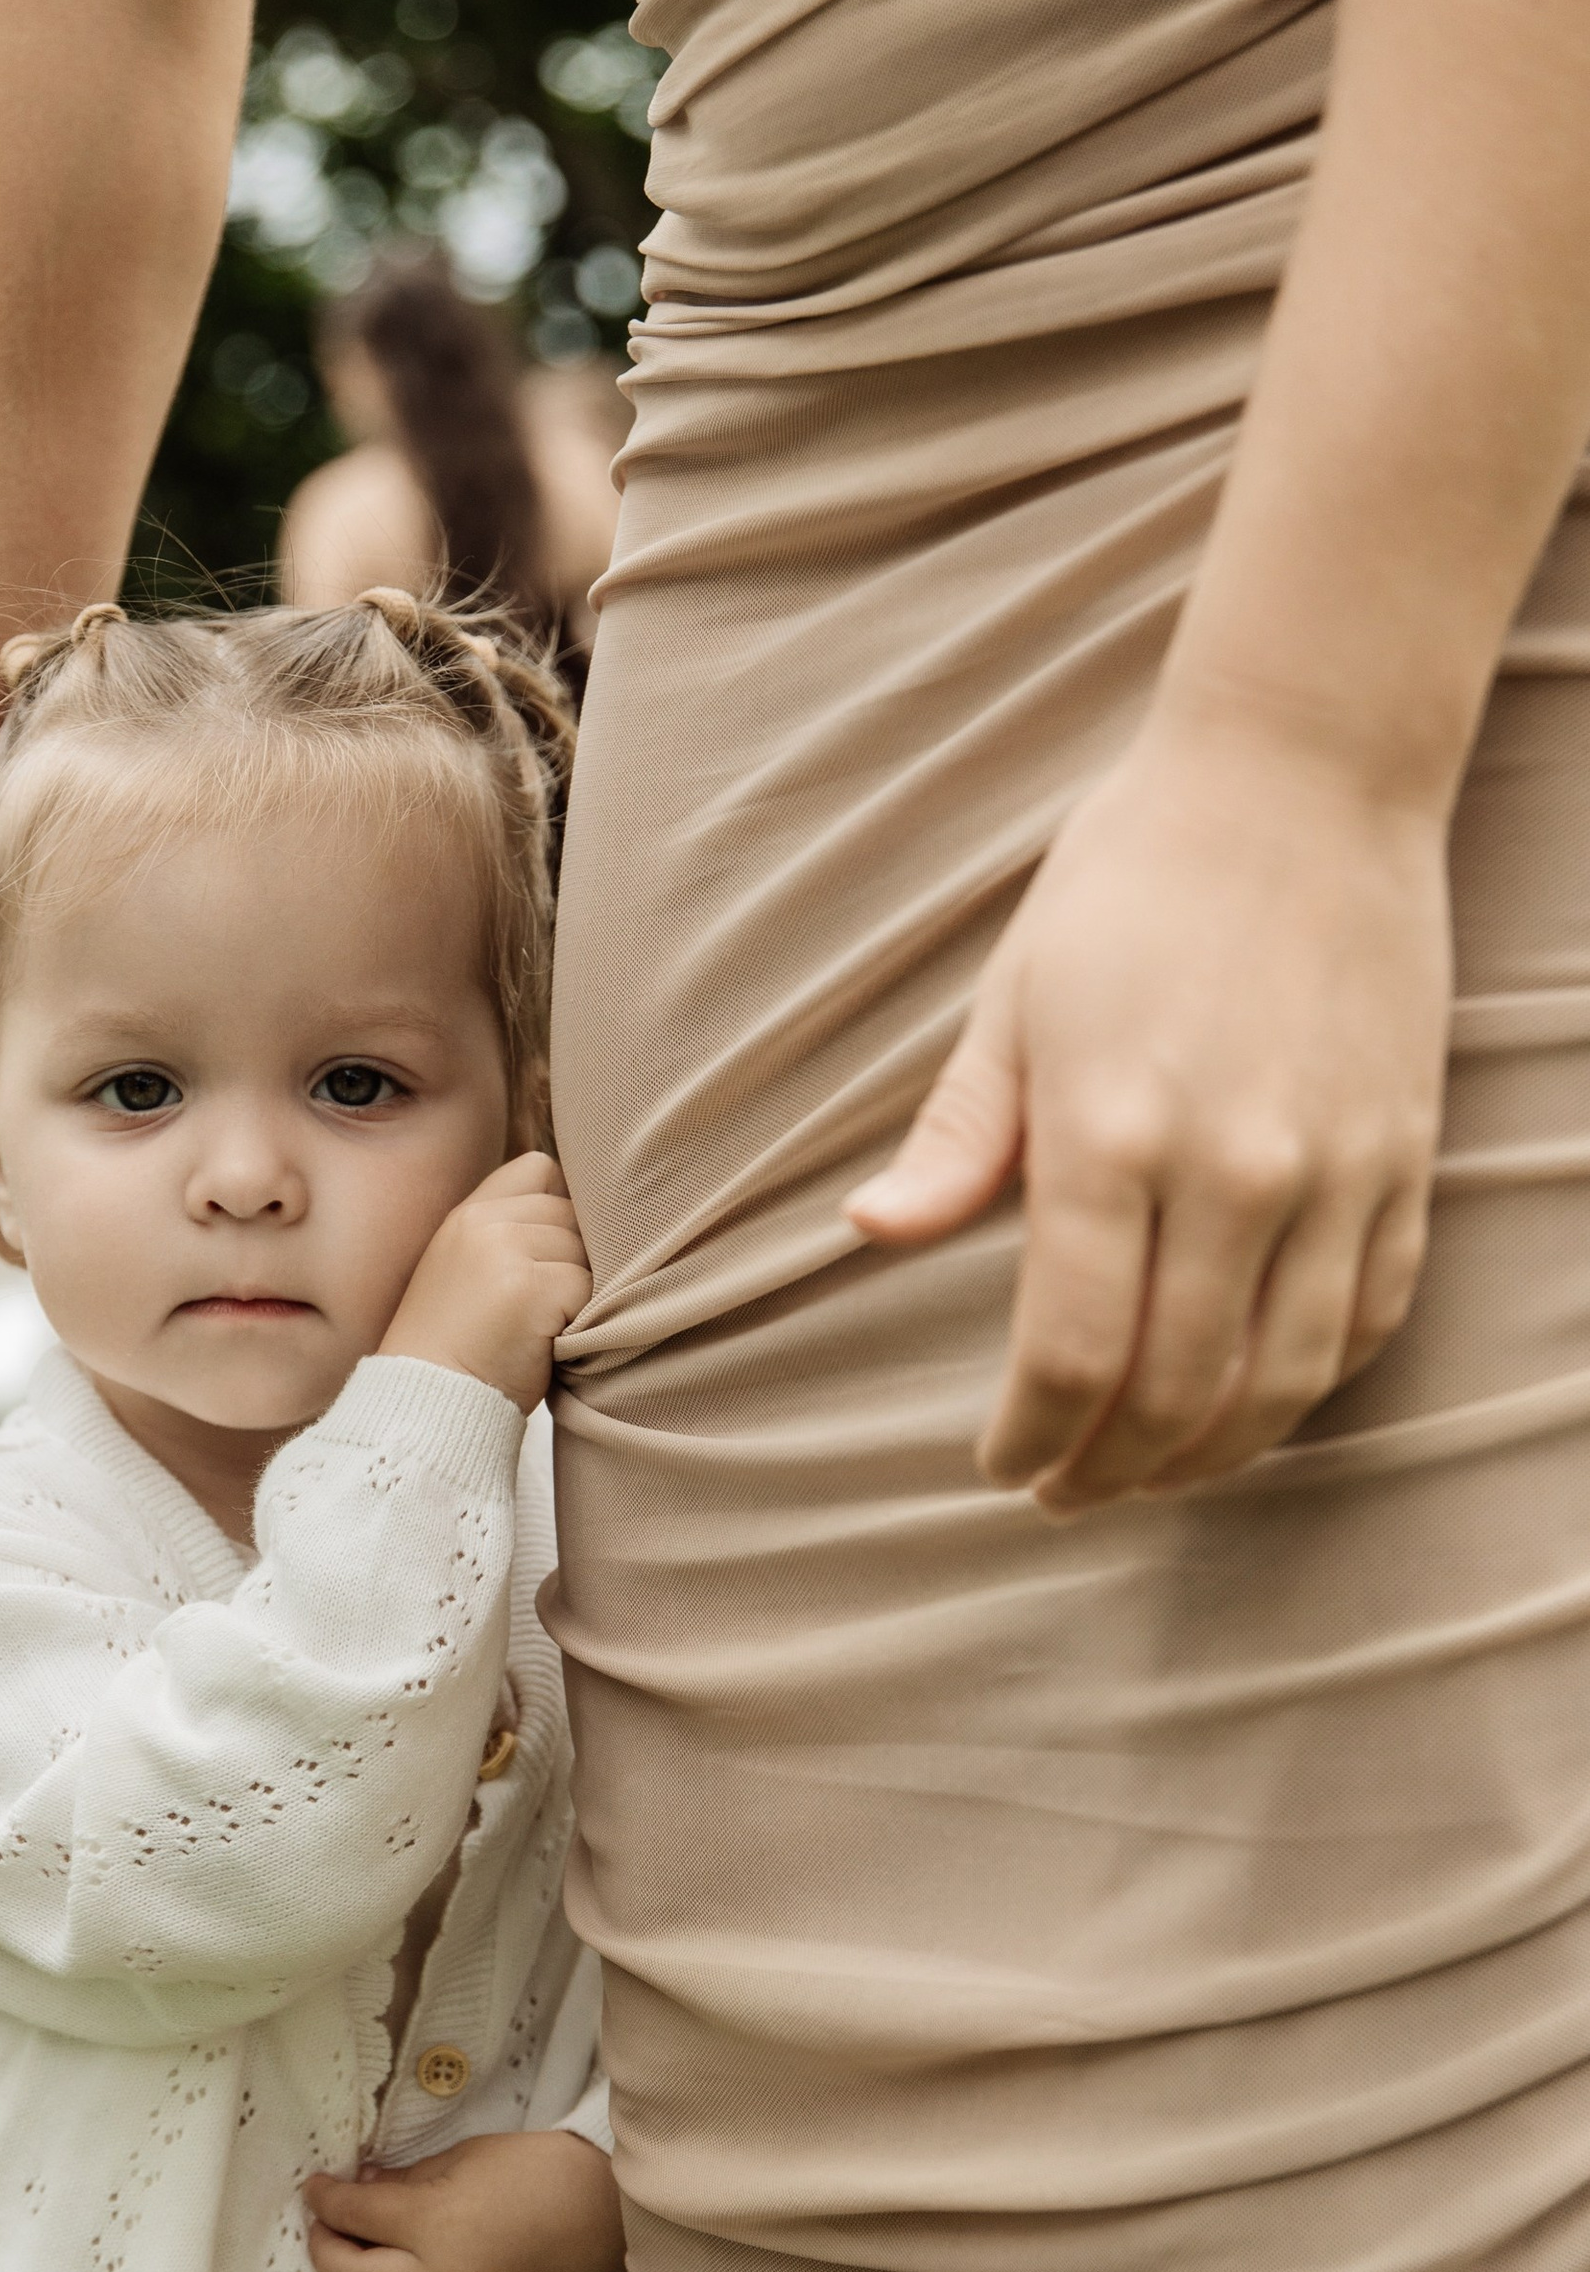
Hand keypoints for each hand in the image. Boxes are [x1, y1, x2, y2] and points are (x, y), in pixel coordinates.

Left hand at [303, 2128, 627, 2271]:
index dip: (325, 2199)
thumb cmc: (542, 2171)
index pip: (355, 2215)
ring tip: (360, 2261)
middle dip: (324, 2248)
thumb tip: (364, 2187)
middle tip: (323, 2224)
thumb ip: (408, 2180)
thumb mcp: (466, 2158)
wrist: (611, 2216)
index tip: (314, 2187)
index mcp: (434, 2224)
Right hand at [380, 1154, 593, 1411]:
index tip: (546, 1257)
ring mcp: (503, 1250)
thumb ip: (508, 1236)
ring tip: (541, 1328)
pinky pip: (588, 1288)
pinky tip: (548, 1344)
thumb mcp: (467, 1273)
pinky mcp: (527, 1287)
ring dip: (577, 1291)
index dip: (557, 1206)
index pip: (539, 1168)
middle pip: (570, 1213)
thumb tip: (591, 1220)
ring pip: (583, 1251)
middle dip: (571, 1258)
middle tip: (542, 1309)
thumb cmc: (457, 1352)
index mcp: (465, 1215)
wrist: (426, 1404)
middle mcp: (481, 1222)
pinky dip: (580, 1320)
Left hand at [845, 711, 1452, 1513]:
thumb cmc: (1128, 884)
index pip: (1071, 1356)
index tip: (999, 1463)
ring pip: (1282, 1381)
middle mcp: (1232, 1170)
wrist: (1302, 780)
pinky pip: (1367, 1317)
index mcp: (1109, 1135)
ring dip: (1211, 1455)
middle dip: (1110, 1470)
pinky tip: (1251, 1402)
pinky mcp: (1404, 1156)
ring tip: (1151, 1473)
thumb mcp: (1013, 1002)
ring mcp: (1334, 1170)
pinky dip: (1307, 1386)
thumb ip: (957, 1141)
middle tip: (1064, 1491)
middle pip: (1175, 1395)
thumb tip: (867, 1236)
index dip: (1030, 1437)